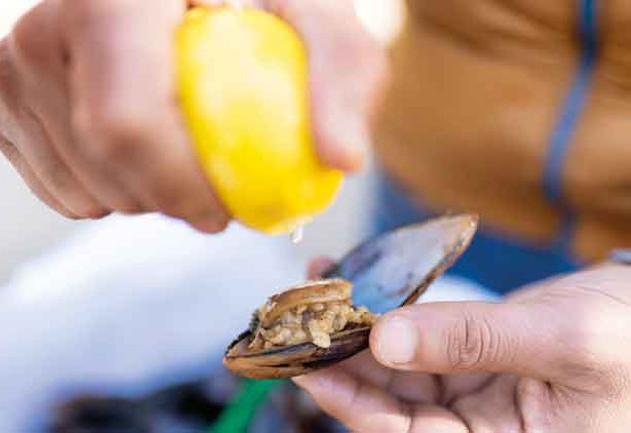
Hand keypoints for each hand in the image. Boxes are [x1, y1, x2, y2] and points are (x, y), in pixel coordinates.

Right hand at [0, 0, 383, 230]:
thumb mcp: (313, 15)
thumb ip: (340, 73)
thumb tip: (341, 157)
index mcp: (109, 2)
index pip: (123, 123)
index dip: (178, 187)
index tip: (229, 209)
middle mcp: (41, 29)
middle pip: (102, 163)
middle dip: (170, 200)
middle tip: (216, 189)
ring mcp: (10, 66)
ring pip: (80, 187)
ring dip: (144, 199)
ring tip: (179, 154)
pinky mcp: (1, 101)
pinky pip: (58, 188)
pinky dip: (108, 193)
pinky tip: (137, 153)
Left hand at [294, 259, 630, 431]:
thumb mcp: (563, 340)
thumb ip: (474, 340)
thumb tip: (385, 339)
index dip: (352, 404)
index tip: (309, 364)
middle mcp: (478, 430)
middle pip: (389, 404)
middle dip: (343, 361)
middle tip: (301, 317)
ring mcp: (469, 393)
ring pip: (394, 370)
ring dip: (355, 330)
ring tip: (320, 285)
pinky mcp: (466, 359)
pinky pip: (414, 341)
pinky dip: (384, 313)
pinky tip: (356, 280)